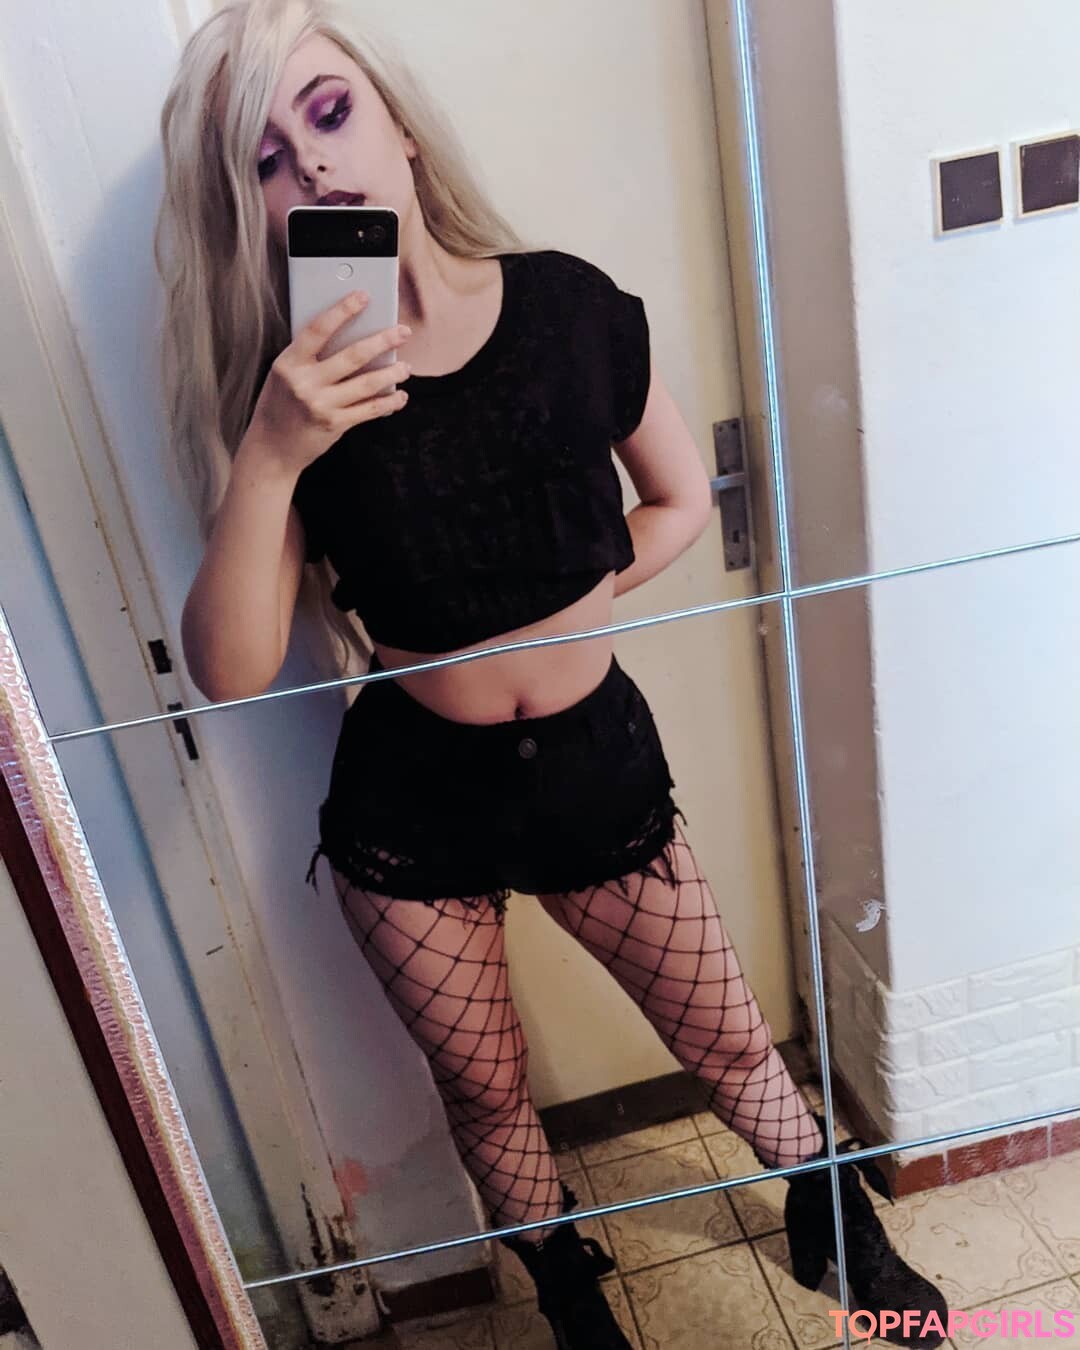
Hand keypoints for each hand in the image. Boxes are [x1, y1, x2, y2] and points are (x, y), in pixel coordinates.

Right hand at [247, 291, 411, 474]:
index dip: (343, 310)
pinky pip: (370, 409)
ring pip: (368, 383)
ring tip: (406, 366)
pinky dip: (389, 402)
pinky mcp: (335, 425)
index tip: (363, 296)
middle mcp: (305, 383)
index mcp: (289, 363)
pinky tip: (400, 395)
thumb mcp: (286, 374)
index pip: (319, 329)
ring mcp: (321, 405)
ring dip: (393, 373)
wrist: (271, 448)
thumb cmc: (280, 405)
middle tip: (404, 331)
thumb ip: (310, 357)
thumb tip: (353, 336)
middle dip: (383, 340)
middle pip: (353, 355)